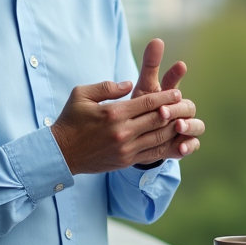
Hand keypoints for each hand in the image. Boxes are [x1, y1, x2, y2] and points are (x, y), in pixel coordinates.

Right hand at [50, 81, 192, 174]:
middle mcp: (122, 132)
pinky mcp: (125, 160)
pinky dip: (165, 145)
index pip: (148, 103)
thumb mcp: (82, 94)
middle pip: (158, 119)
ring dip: (173, 128)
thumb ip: (107, 86)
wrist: (61, 152)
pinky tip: (172, 138)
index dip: (165, 97)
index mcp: (113, 113)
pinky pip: (152, 152)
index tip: (176, 92)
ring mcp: (125, 148)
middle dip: (174, 111)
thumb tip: (129, 84)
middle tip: (184, 104)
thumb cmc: (70, 120)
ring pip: (159, 137)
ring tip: (181, 120)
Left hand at [131, 38, 203, 160]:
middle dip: (177, 108)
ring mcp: (186, 127)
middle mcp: (182, 110)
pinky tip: (180, 147)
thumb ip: (149, 66)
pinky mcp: (184, 144)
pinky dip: (189, 145)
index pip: (175, 81)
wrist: (139, 137)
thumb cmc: (141, 108)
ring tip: (178, 127)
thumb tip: (157, 39)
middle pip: (187, 106)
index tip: (179, 65)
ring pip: (197, 125)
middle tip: (164, 110)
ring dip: (189, 126)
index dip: (177, 73)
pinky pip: (193, 145)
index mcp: (170, 94)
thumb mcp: (143, 88)